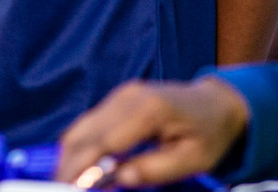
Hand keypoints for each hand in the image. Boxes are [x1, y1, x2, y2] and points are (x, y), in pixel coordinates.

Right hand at [55, 77, 248, 186]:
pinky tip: (81, 166)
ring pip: (81, 126)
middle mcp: (128, 97)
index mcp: (149, 110)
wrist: (216, 103)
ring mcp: (120, 94)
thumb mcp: (192, 160)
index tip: (70, 188)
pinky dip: (80, 145)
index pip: (104, 142)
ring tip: (70, 182)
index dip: (83, 167)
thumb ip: (154, 169)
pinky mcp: (117, 98)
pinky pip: (89, 122)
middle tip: (62, 188)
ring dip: (70, 155)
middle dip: (68, 164)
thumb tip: (118, 179)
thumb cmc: (208, 134)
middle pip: (84, 132)